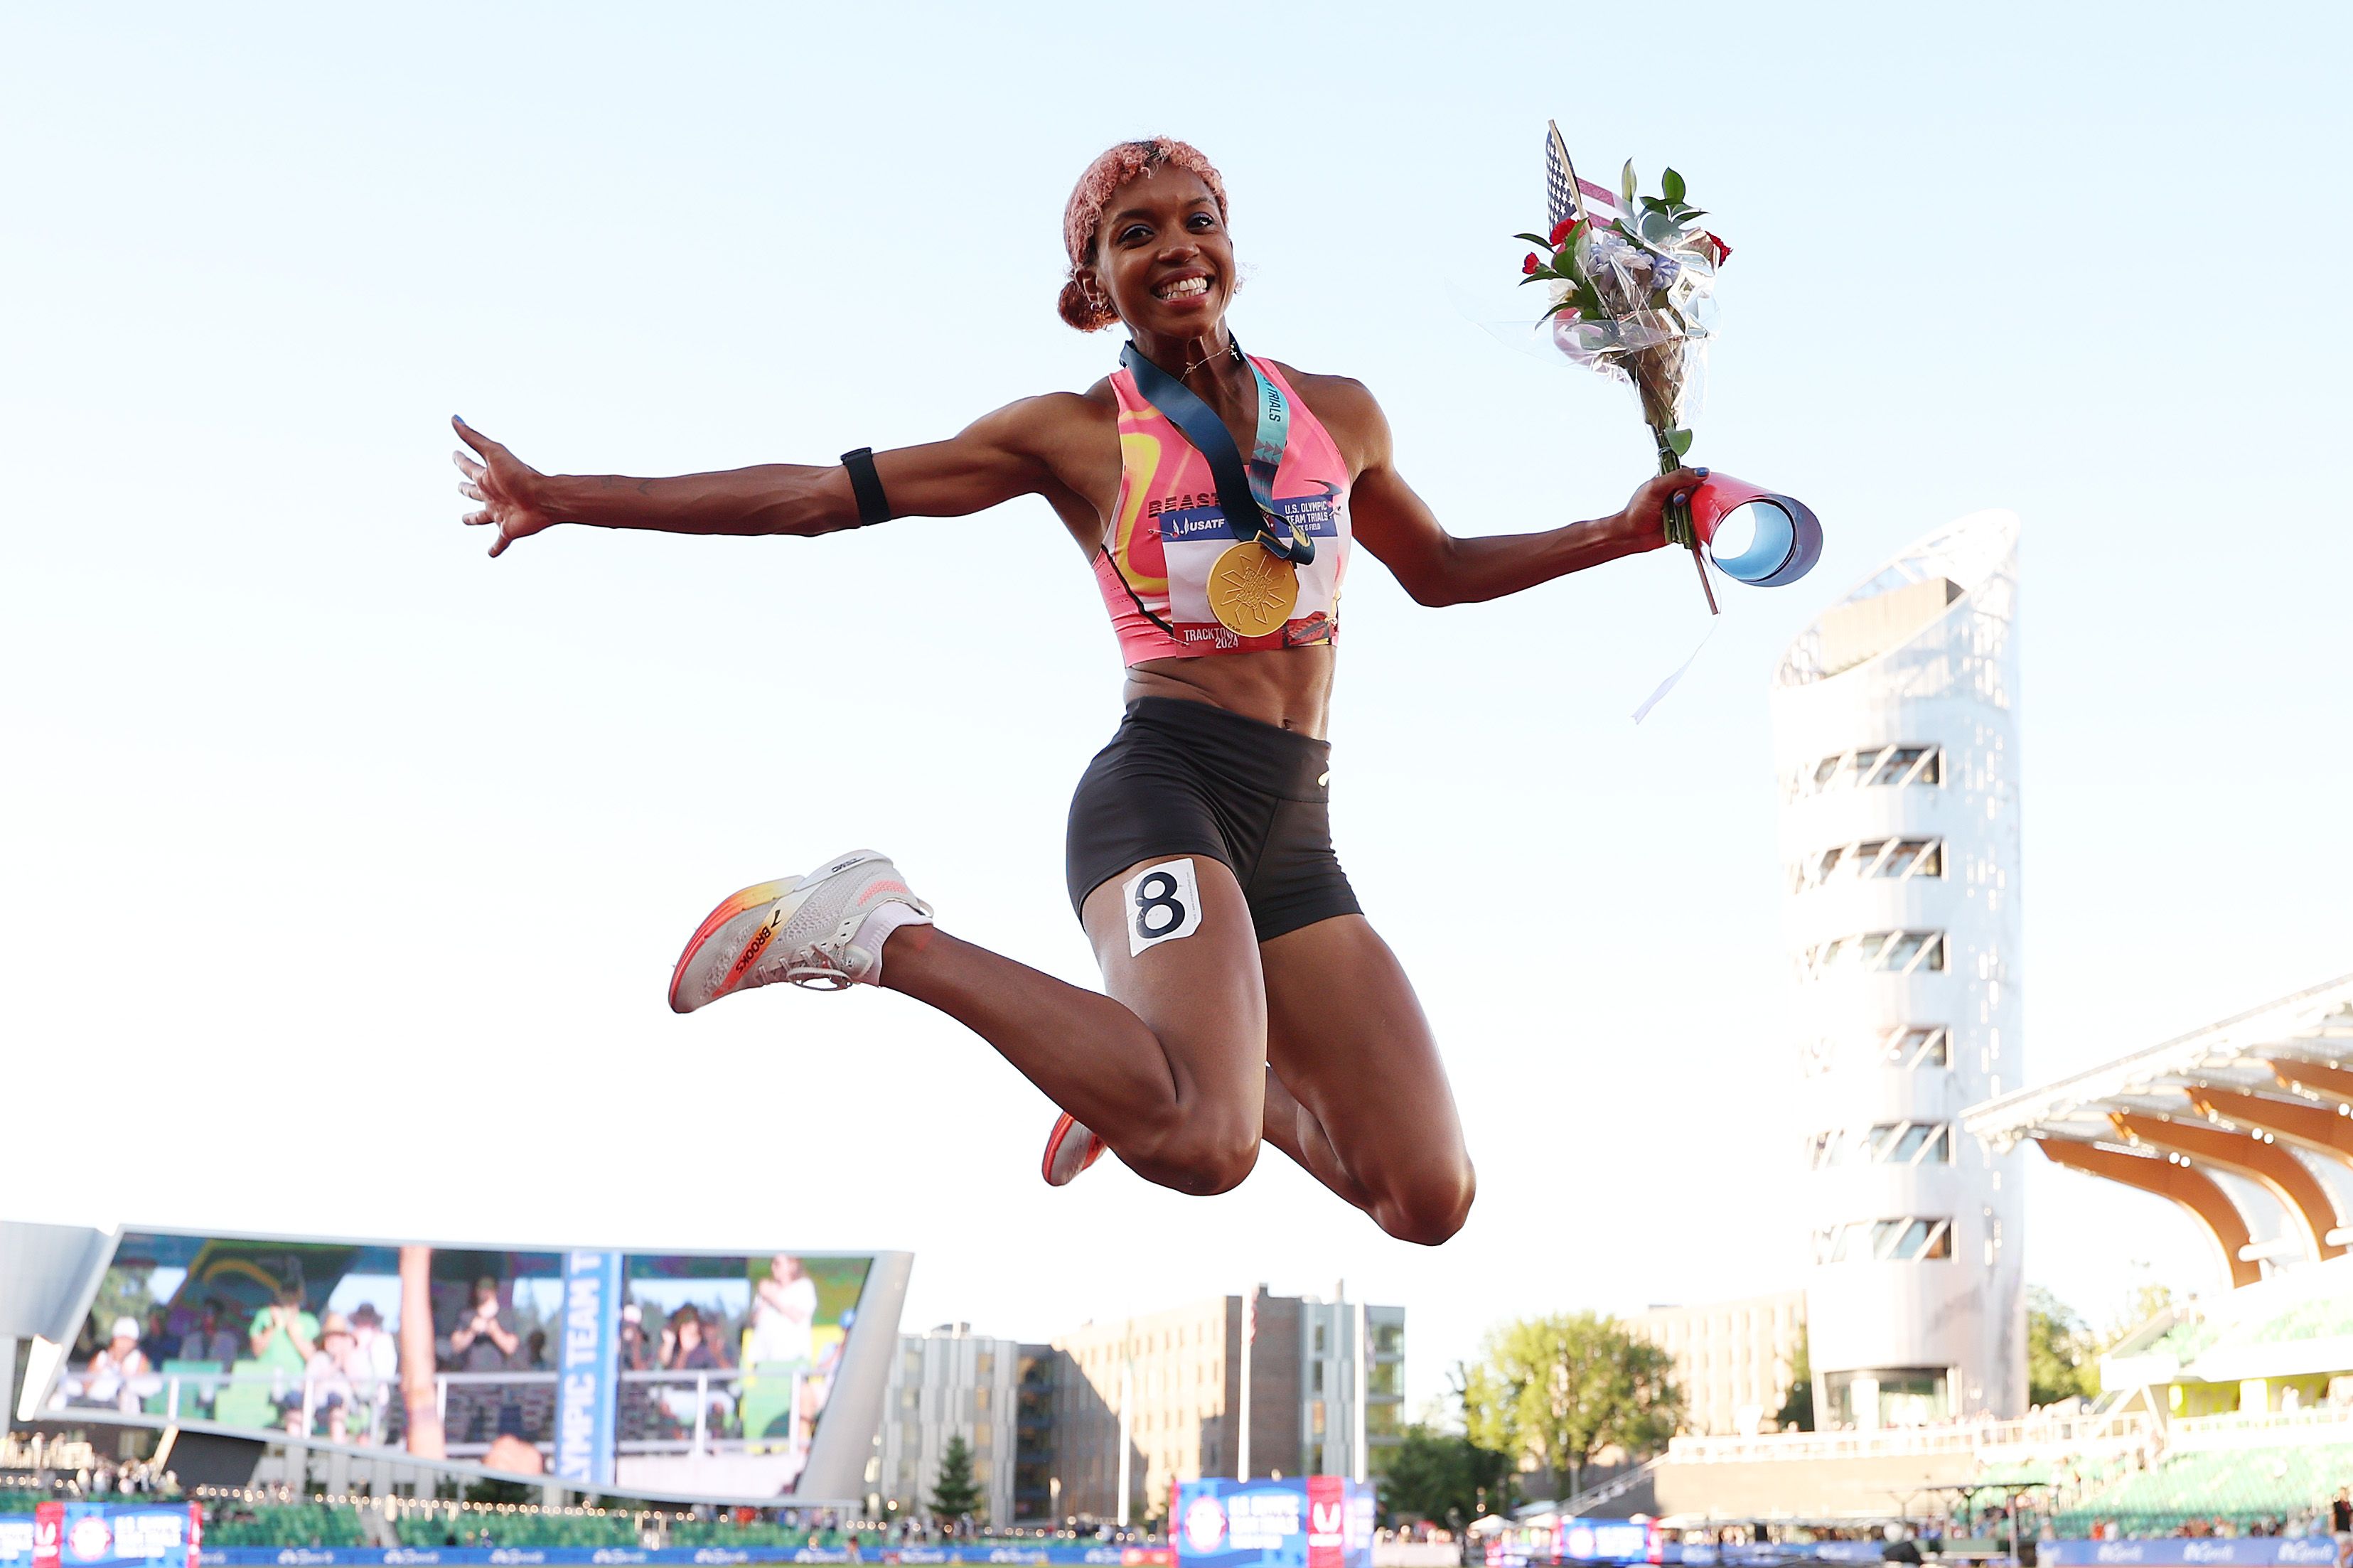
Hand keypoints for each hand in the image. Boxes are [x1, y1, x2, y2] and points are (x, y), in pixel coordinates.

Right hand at [452, 417, 555, 557]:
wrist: (544, 498)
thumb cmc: (520, 474)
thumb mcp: (493, 453)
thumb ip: (473, 437)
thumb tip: (454, 418)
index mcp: (487, 477)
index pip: (468, 467)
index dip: (460, 460)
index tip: (454, 454)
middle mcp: (492, 494)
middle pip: (473, 491)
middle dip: (464, 489)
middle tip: (458, 486)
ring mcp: (500, 513)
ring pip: (481, 517)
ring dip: (473, 519)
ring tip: (465, 520)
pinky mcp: (508, 530)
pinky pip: (499, 542)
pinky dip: (495, 548)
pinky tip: (490, 554)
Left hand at [1614, 466, 1709, 551]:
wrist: (1632, 535)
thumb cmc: (1638, 510)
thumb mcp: (1656, 487)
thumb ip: (1678, 477)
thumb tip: (1703, 472)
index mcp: (1669, 480)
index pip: (1690, 473)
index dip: (1690, 478)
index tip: (1681, 487)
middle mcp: (1677, 493)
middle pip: (1697, 488)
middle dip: (1689, 495)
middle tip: (1676, 502)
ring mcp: (1682, 508)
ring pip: (1700, 504)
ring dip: (1693, 509)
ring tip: (1679, 514)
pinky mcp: (1685, 523)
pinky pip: (1700, 519)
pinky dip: (1698, 520)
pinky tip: (1691, 522)